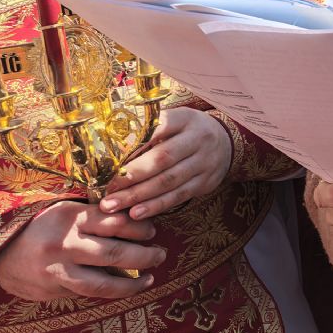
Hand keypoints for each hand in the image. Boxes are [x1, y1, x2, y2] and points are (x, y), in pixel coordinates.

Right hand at [0, 200, 164, 301]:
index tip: (153, 232)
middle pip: (114, 253)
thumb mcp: (67, 211)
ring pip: (102, 284)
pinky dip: (110, 292)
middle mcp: (65, 245)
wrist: (2, 255)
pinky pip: (87, 294)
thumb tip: (139, 223)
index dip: (139, 228)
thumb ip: (98, 217)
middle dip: (144, 256)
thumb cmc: (44, 227)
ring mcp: (58, 271)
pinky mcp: (54, 291)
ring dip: (132, 284)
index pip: (115, 222)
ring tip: (150, 279)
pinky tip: (125, 288)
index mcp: (71, 218)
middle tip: (161, 254)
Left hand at [99, 108, 231, 219]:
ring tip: (113, 205)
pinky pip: (179, 196)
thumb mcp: (174, 120)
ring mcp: (204, 162)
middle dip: (132, 176)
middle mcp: (198, 139)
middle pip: (163, 158)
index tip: (108, 158)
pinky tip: (136, 213)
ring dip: (139, 195)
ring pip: (169, 181)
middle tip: (106, 189)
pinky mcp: (206, 182)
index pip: (158, 128)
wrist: (226, 142)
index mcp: (185, 119)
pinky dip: (156, 206)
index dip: (133, 143)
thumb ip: (148, 128)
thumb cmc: (186, 131)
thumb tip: (107, 143)